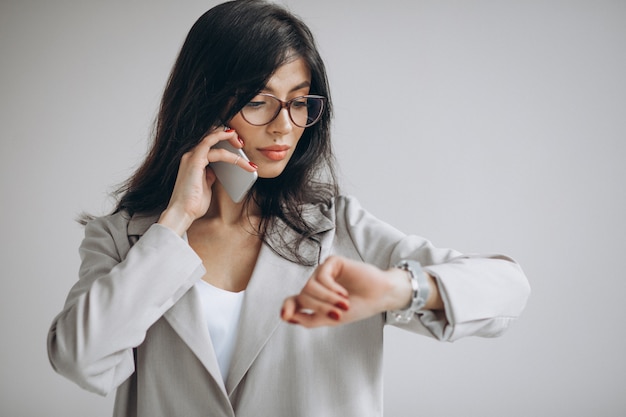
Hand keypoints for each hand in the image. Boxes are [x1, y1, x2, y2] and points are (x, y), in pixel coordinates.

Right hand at [158, 128, 256, 234]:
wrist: (183, 213)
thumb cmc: (193, 203)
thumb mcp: (206, 185)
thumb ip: (210, 175)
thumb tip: (218, 171)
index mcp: (193, 160)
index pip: (209, 142)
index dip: (224, 140)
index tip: (238, 146)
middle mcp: (190, 155)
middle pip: (210, 135)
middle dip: (228, 135)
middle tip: (242, 142)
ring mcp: (191, 156)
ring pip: (213, 138)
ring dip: (230, 139)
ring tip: (242, 144)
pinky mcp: (195, 161)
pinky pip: (213, 146)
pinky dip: (226, 145)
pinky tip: (237, 149)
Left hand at [280, 256, 413, 327]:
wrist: (380, 296)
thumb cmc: (358, 307)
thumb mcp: (332, 319)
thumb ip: (309, 319)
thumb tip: (286, 316)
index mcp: (314, 299)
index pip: (293, 302)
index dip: (287, 308)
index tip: (284, 316)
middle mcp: (315, 285)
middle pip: (303, 296)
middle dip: (319, 307)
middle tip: (339, 314)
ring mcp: (322, 273)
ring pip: (309, 287)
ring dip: (326, 300)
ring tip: (344, 304)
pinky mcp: (331, 262)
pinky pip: (321, 277)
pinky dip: (332, 289)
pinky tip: (343, 293)